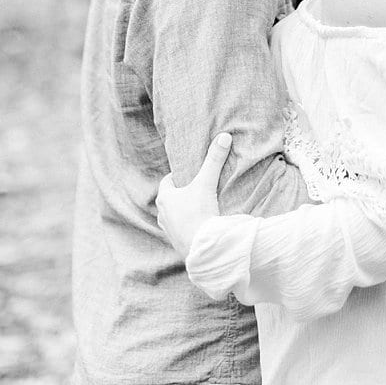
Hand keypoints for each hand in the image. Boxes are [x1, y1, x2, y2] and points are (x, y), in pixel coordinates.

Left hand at [156, 132, 232, 257]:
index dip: (178, 177)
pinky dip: (187, 229)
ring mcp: (168, 230)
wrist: (202, 248)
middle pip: (170, 200)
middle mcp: (162, 214)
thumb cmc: (199, 212)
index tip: (188, 175)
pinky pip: (180, 233)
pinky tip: (199, 229)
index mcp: (164, 197)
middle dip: (180, 195)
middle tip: (195, 191)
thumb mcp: (207, 183)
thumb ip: (214, 160)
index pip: (168, 182)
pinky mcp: (177, 244)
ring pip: (173, 217)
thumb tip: (223, 136)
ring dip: (182, 214)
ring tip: (197, 211)